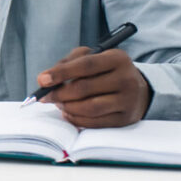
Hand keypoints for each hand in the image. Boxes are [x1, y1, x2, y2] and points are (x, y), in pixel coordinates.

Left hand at [36, 47, 152, 127]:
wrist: (138, 89)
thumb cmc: (107, 71)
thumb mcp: (93, 57)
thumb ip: (69, 62)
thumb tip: (45, 79)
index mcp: (118, 58)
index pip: (86, 65)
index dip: (61, 73)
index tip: (42, 80)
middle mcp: (126, 79)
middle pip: (85, 88)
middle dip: (59, 93)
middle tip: (46, 96)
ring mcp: (128, 101)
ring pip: (89, 108)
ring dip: (67, 107)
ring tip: (58, 103)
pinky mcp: (125, 119)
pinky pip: (95, 123)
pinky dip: (77, 120)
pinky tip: (69, 114)